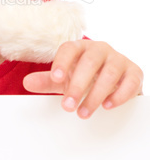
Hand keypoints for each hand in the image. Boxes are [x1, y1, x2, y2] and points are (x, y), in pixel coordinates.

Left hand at [23, 40, 142, 117]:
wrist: (112, 77)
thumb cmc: (83, 75)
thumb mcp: (64, 78)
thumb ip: (47, 80)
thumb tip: (27, 82)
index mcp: (79, 47)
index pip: (69, 49)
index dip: (61, 62)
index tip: (55, 79)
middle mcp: (99, 49)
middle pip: (89, 62)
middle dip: (78, 85)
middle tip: (68, 106)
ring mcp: (117, 59)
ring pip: (109, 73)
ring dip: (96, 94)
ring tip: (84, 112)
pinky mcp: (133, 72)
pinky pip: (130, 81)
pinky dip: (119, 94)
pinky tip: (108, 106)